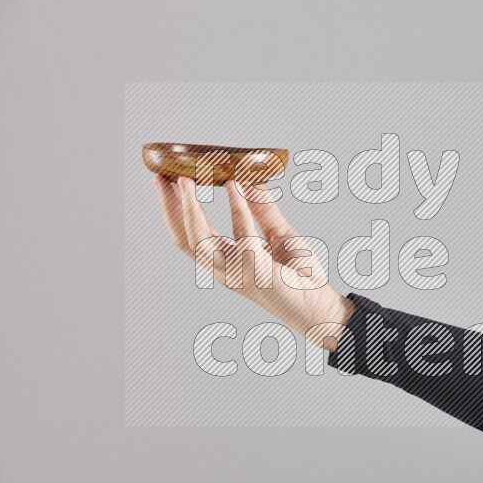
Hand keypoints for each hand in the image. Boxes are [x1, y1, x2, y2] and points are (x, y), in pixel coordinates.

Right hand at [152, 174, 353, 350]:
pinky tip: (235, 186)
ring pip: (200, 239)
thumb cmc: (300, 277)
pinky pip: (242, 234)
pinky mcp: (257, 270)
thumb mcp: (279, 234)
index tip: (165, 180)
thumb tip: (250, 180)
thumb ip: (262, 209)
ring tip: (186, 180)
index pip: (189, 234)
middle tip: (162, 177)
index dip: (174, 209)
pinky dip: (237, 208)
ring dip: (191, 207)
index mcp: (226, 260)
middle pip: (184, 238)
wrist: (320, 305)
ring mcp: (237, 272)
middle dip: (170, 207)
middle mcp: (225, 269)